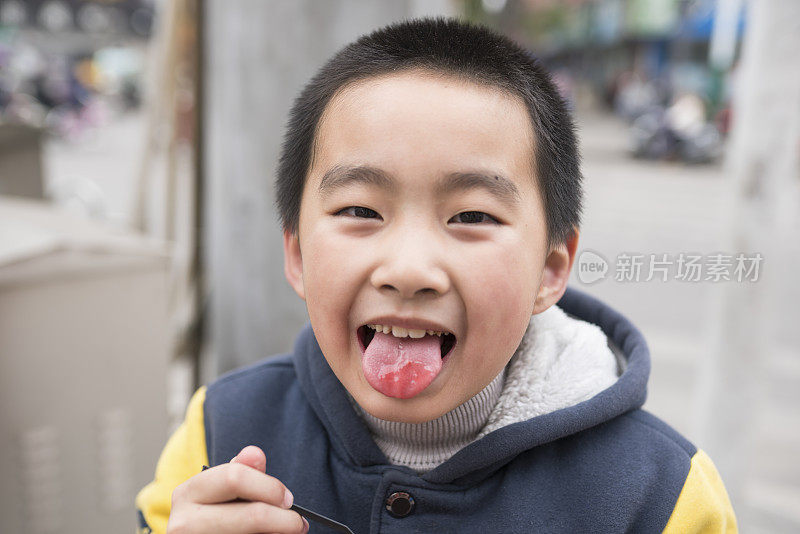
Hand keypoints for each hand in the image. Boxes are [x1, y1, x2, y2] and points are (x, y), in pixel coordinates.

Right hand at [167, 445, 308, 532]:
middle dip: (283, 519)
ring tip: (289, 532)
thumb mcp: (221, 491)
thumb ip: (241, 472)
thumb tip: (255, 453)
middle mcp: (183, 523)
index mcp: (187, 493)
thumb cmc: (212, 516)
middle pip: (253, 516)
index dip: (270, 487)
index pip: (235, 478)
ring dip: (278, 533)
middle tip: (298, 523)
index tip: (289, 499)